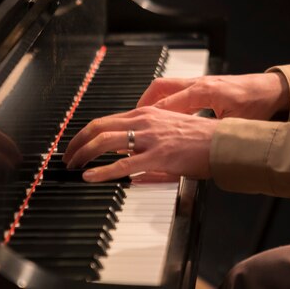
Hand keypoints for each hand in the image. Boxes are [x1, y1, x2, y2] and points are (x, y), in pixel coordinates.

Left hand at [62, 106, 216, 182]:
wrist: (223, 142)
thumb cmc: (200, 139)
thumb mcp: (168, 132)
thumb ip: (146, 143)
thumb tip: (127, 164)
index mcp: (146, 113)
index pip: (106, 120)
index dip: (85, 133)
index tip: (75, 145)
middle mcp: (145, 121)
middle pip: (99, 127)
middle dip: (77, 142)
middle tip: (67, 157)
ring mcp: (151, 138)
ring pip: (105, 142)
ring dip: (83, 154)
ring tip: (73, 166)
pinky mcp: (159, 156)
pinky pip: (124, 164)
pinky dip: (103, 171)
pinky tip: (91, 176)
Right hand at [138, 72, 289, 120]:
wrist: (271, 89)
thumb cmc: (257, 104)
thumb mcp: (234, 124)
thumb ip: (212, 135)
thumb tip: (196, 150)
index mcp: (204, 92)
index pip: (167, 105)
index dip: (149, 119)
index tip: (135, 132)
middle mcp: (198, 83)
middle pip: (160, 88)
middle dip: (142, 103)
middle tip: (127, 121)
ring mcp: (200, 82)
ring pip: (165, 86)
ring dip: (150, 100)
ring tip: (138, 117)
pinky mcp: (203, 84)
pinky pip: (175, 88)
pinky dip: (163, 99)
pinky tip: (160, 113)